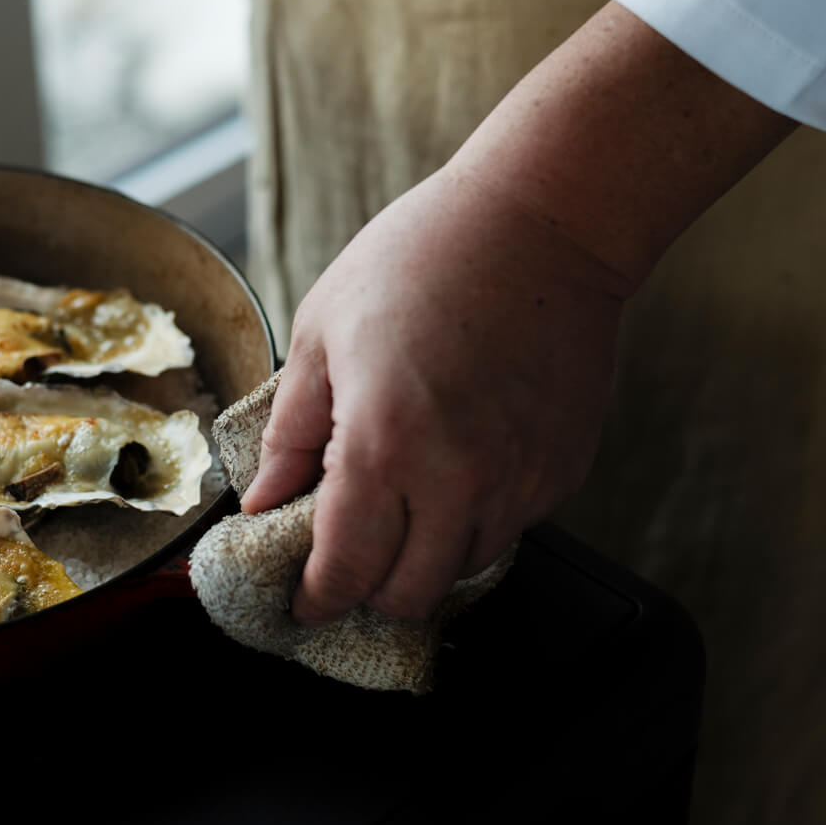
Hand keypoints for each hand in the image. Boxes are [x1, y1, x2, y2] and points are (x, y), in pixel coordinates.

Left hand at [240, 162, 628, 624]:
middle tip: (346, 564)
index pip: (344, 571)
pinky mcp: (561, 470)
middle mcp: (457, 480)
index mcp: (382, 445)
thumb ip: (290, 430)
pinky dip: (473, 521)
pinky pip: (509, 528)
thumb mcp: (322, 332)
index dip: (316, 599)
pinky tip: (454, 469)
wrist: (541, 223)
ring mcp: (518, 481)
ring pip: (461, 571)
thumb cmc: (424, 258)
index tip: (302, 601)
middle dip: (367, 594)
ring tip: (400, 508)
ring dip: (422, 560)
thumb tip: (264, 500)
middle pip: (407, 597)